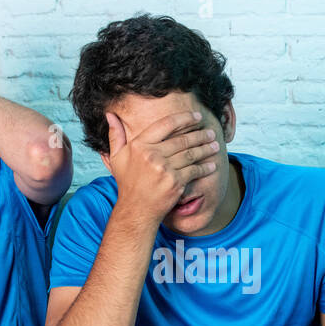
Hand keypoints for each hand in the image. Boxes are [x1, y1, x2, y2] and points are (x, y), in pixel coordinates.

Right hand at [107, 110, 219, 224]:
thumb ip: (115, 135)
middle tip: (210, 132)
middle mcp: (152, 155)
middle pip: (182, 139)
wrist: (136, 210)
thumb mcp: (117, 158)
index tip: (196, 116)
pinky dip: (204, 167)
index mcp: (140, 145)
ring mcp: (165, 169)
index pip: (166, 124)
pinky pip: (194, 170)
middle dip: (199, 135)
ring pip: (190, 154)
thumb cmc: (128, 183)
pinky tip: (211, 164)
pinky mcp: (175, 182)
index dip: (184, 118)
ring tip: (214, 145)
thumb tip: (110, 115)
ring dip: (205, 149)